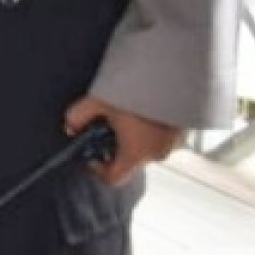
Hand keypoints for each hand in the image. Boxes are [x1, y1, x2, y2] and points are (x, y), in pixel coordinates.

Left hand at [64, 96, 181, 186]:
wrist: (172, 76)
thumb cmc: (136, 90)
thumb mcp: (98, 100)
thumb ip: (77, 116)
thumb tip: (70, 127)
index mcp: (135, 154)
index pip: (114, 178)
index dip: (98, 169)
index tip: (93, 154)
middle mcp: (156, 155)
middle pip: (129, 161)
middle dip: (116, 146)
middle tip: (108, 124)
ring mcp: (174, 145)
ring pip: (146, 149)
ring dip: (135, 137)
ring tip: (128, 113)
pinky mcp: (184, 133)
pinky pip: (162, 139)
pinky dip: (151, 131)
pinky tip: (145, 110)